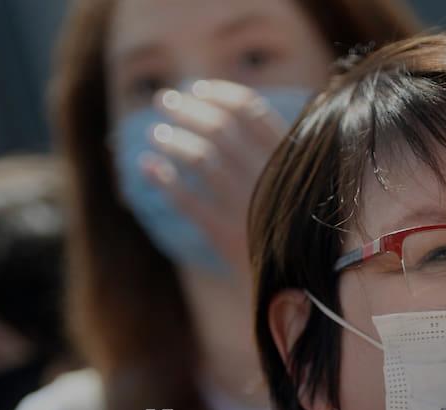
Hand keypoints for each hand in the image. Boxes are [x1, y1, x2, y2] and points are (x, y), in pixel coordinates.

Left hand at [140, 80, 288, 276]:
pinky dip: (163, 181)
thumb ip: (273, 151)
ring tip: (154, 133)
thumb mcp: (296, 185)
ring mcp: (248, 208)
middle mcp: (270, 179)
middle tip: (164, 100)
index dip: (220, 95)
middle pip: (220, 128)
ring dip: (172, 140)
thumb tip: (228, 111)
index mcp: (290, 161)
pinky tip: (147, 167)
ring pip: (201, 159)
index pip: (252, 111)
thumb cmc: (292, 228)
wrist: (299, 285)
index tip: (196, 88)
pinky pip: (187, 202)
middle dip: (187, 110)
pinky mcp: (227, 236)